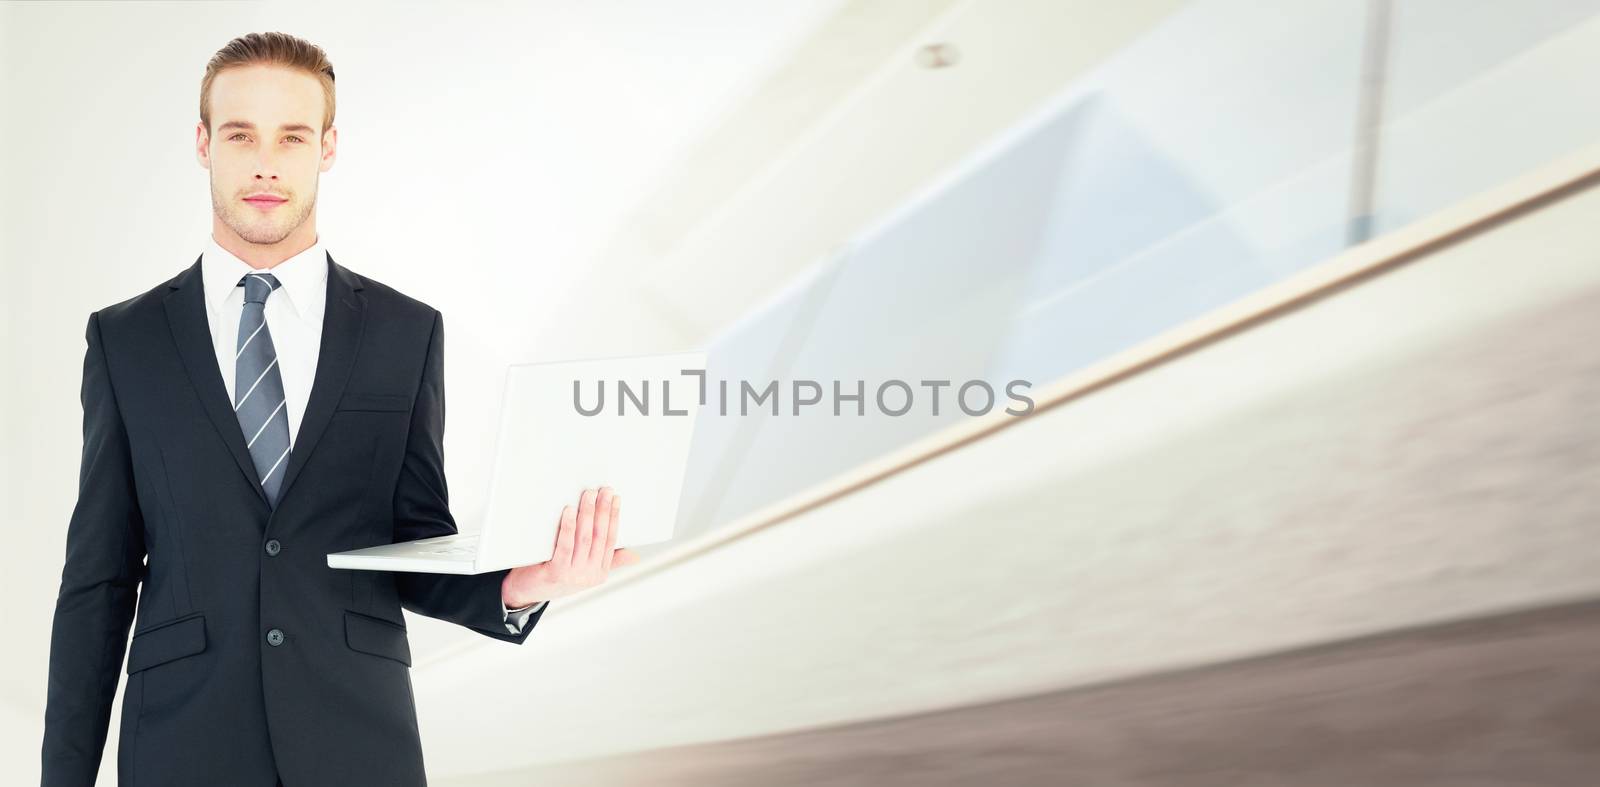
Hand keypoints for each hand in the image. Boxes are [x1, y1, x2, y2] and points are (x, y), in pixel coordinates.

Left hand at [502, 486, 638, 607]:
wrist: (526, 592)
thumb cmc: (554, 575)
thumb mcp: (584, 570)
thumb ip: (607, 561)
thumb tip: (634, 555)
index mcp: (599, 572)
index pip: (611, 539)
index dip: (614, 517)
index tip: (615, 498)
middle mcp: (589, 575)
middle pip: (600, 536)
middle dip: (603, 510)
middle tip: (604, 490)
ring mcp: (574, 575)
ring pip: (585, 538)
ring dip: (588, 513)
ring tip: (588, 495)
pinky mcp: (556, 573)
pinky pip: (566, 545)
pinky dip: (569, 526)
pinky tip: (569, 511)